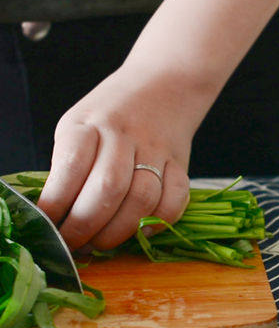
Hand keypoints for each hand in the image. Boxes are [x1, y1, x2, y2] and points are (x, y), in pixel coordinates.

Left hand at [37, 65, 206, 250]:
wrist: (164, 83)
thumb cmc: (112, 112)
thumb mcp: (79, 125)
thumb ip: (70, 164)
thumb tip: (58, 215)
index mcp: (87, 123)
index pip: (70, 168)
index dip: (57, 204)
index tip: (49, 226)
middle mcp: (123, 134)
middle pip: (107, 188)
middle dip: (87, 226)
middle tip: (76, 245)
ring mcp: (156, 148)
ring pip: (142, 198)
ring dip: (121, 230)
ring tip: (104, 242)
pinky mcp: (180, 161)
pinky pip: (176, 197)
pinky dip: (161, 220)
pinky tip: (144, 230)